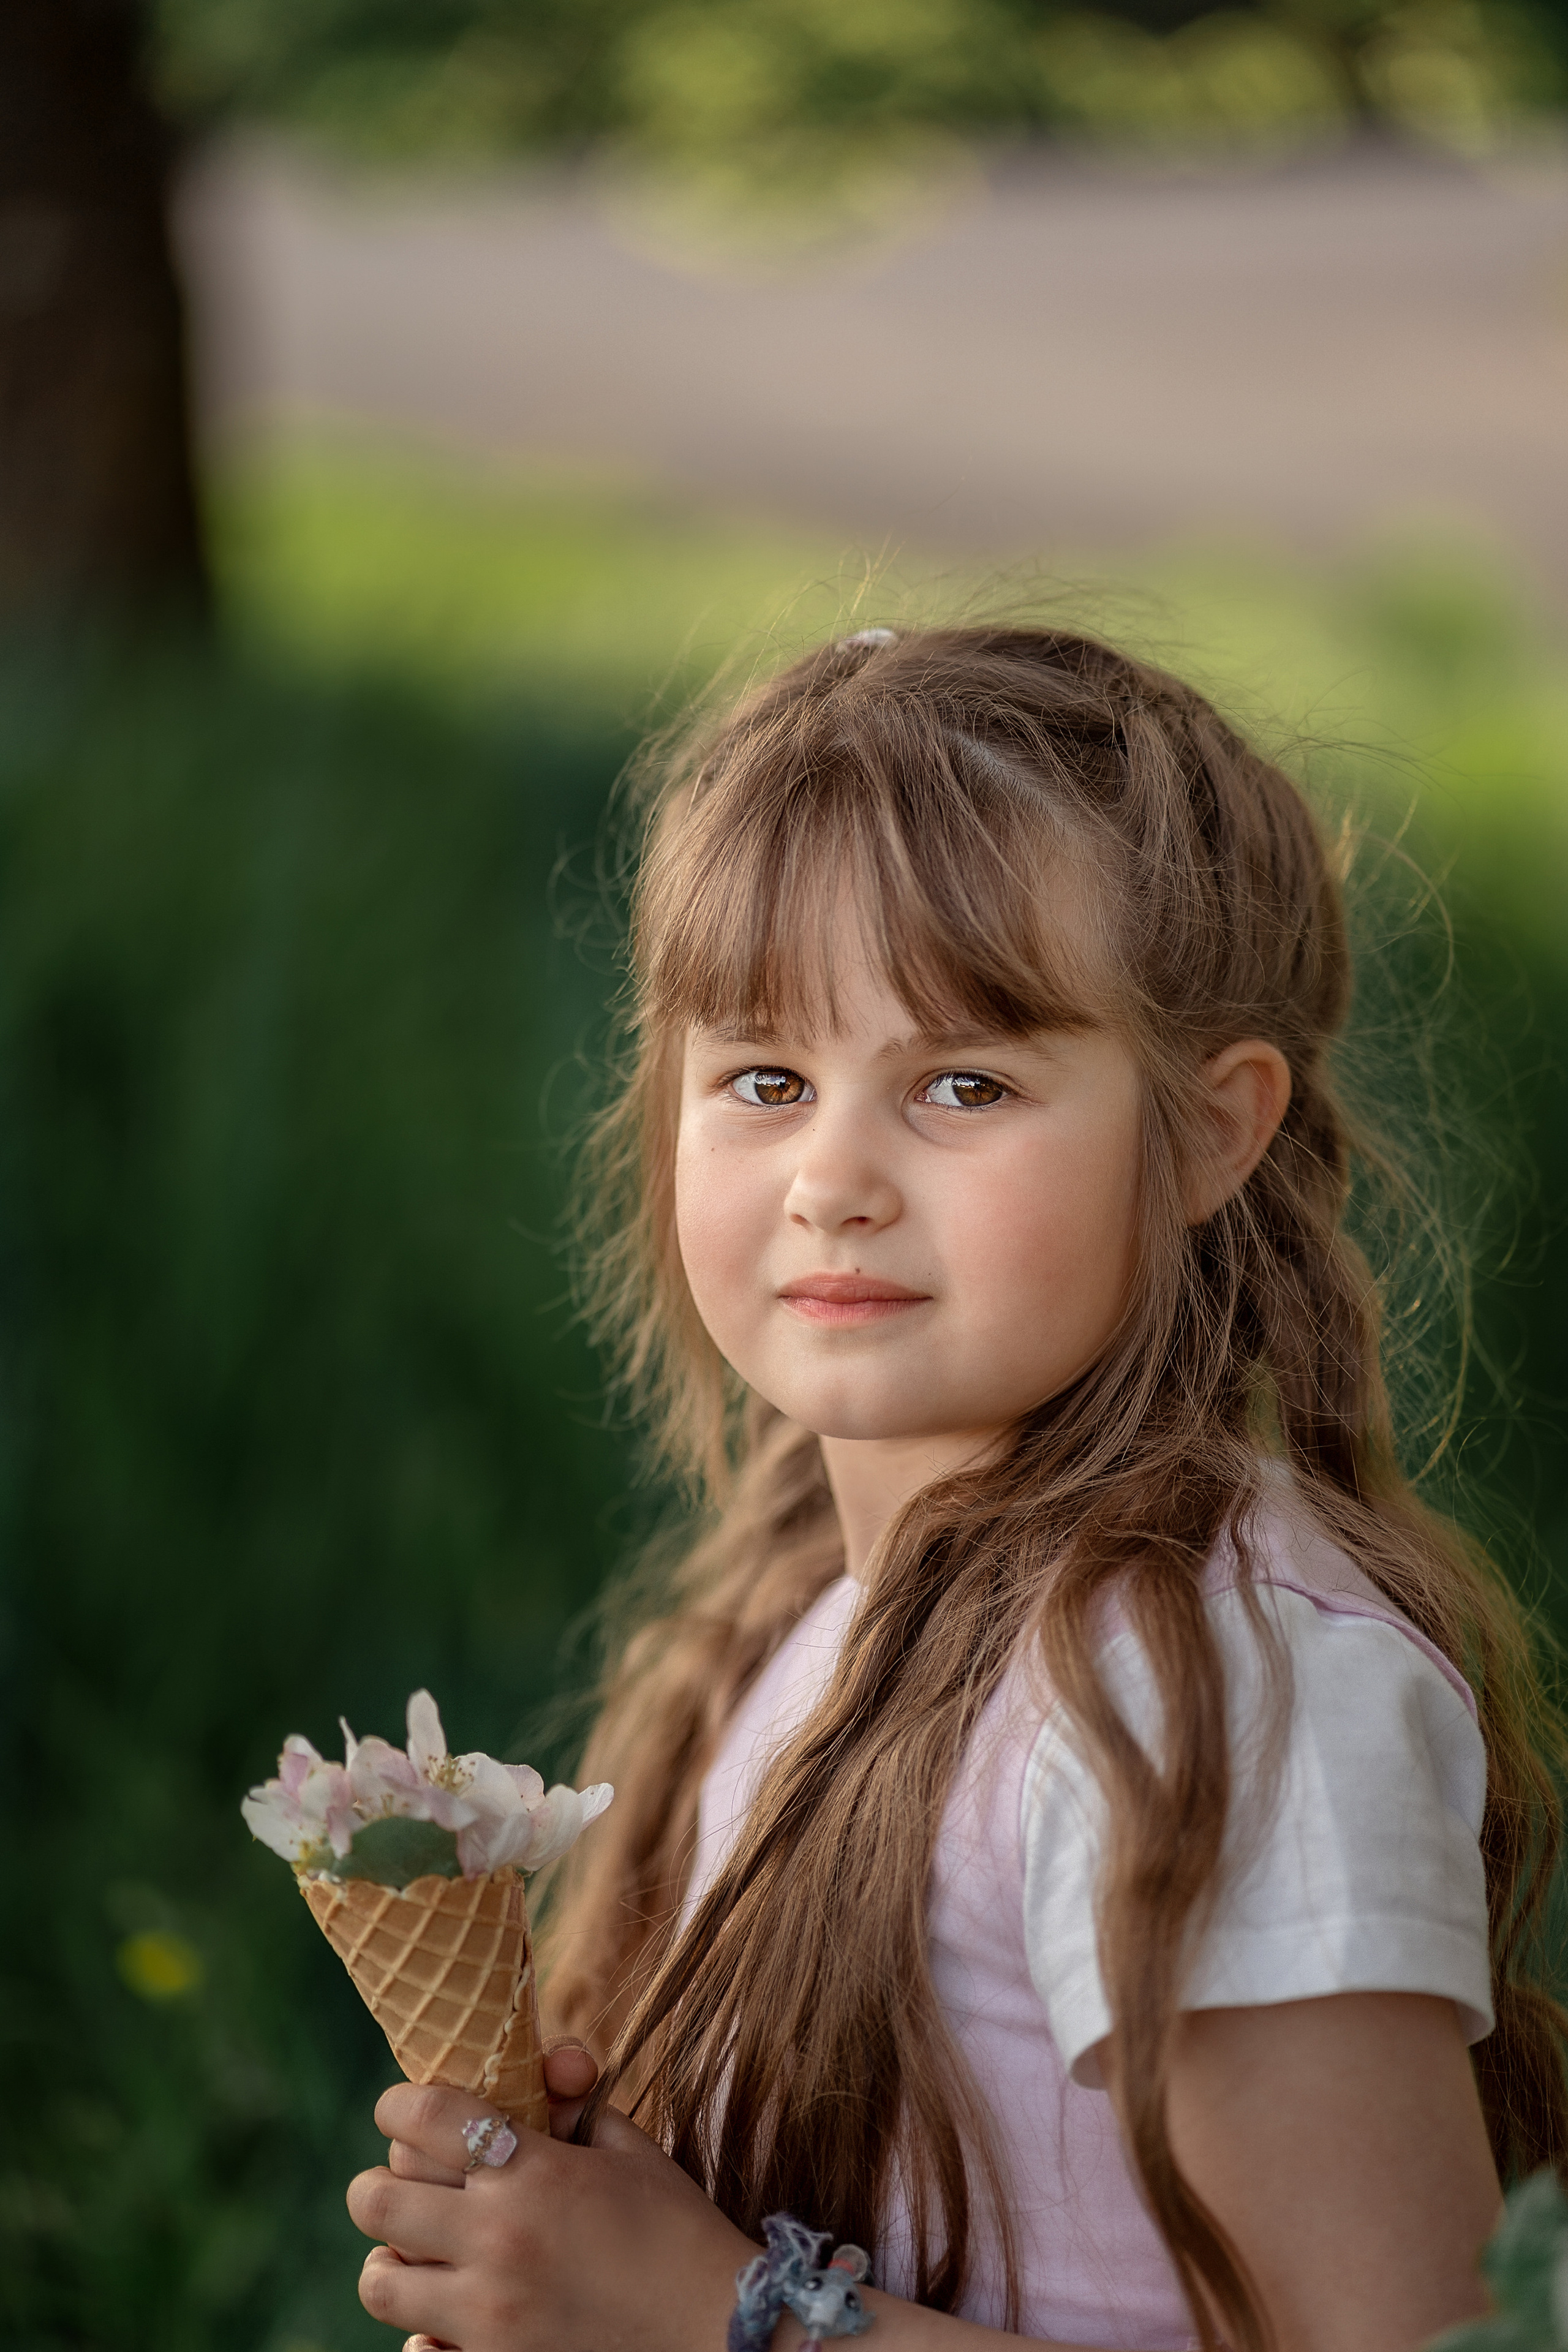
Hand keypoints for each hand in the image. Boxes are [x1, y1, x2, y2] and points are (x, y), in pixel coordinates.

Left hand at [347, 2050, 754, 2351]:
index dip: (399, 2104)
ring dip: (394, 2260)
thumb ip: (575, 2108)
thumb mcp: (631, 2152)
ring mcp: (488, 2314)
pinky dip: (422, 2334)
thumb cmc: (679, 2233)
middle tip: (417, 2184)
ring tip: (425, 2254)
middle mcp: (497, 2239)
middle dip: (386, 2181)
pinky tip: (454, 2318)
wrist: (722, 2335)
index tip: (404, 2110)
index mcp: (532, 2173)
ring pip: (378, 2282)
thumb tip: (543, 2072)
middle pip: (373, 2197)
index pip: (421, 2118)